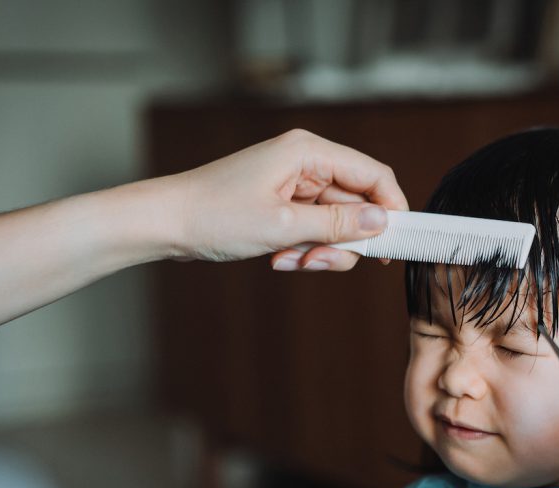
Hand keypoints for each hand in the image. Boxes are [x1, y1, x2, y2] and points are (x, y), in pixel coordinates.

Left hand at [165, 129, 408, 270]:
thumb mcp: (284, 225)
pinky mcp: (283, 204)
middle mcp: (305, 163)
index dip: (391, 209)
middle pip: (356, 205)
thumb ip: (338, 224)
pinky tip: (279, 258)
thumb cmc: (214, 215)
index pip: (373, 175)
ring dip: (321, 250)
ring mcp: (294, 184)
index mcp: (308, 152)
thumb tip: (381, 223)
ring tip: (290, 261)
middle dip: (343, 241)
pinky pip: (314, 229)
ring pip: (336, 223)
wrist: (164, 222)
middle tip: (319, 263)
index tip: (395, 244)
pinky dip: (304, 249)